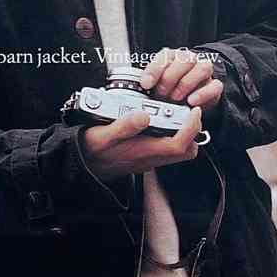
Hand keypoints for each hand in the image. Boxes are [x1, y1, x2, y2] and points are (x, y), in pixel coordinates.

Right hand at [81, 104, 202, 182]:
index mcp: (145, 151)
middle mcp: (151, 158)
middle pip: (186, 150)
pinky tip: (159, 122)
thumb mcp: (104, 135)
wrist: (83, 165)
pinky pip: (167, 148)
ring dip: (183, 133)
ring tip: (176, 115)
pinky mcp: (145, 156)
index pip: (180, 144)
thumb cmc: (92, 150)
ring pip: (178, 150)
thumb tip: (144, 115)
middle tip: (188, 112)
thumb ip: (125, 125)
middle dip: (193, 131)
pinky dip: (171, 135)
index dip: (191, 128)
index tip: (193, 111)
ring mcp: (149, 159)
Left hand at [140, 47, 223, 115]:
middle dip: (170, 78)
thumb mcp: (155, 85)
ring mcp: (203, 71)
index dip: (154, 70)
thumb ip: (149, 85)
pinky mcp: (214, 85)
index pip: (164, 56)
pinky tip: (192, 102)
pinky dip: (203, 94)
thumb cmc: (169, 88)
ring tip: (176, 98)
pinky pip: (215, 86)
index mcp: (172, 57)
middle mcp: (189, 60)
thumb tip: (137, 92)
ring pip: (202, 68)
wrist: (190, 95)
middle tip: (161, 93)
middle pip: (185, 59)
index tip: (146, 84)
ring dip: (187, 84)